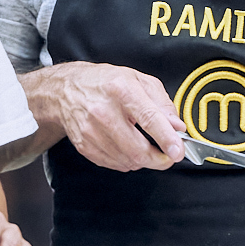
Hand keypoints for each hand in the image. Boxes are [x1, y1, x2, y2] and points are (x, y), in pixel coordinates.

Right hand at [24, 62, 184, 171]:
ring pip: (128, 161)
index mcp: (122, 89)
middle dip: (159, 159)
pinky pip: (115, 164)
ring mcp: (91, 131)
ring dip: (143, 160)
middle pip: (138, 149)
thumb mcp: (140, 81)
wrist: (67, 90)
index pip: (149, 119)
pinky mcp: (84, 145)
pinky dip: (127, 161)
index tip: (177, 151)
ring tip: (145, 146)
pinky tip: (127, 147)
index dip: (166, 138)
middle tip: (168, 155)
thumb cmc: (107, 83)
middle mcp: (104, 111)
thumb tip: (177, 127)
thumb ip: (163, 104)